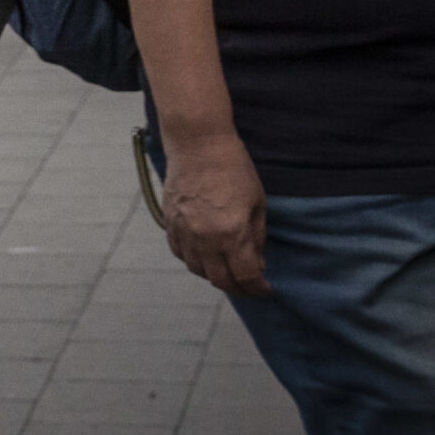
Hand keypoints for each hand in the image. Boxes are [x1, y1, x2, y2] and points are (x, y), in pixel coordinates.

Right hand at [160, 134, 269, 295]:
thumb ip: (256, 238)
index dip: (258, 289)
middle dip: (238, 289)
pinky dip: (193, 260)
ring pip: (197, 269)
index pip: (245, 276)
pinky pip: (179, 252)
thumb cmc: (235, 170)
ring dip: (214, 275)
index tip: (266, 290)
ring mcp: (183, 231)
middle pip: (219, 279)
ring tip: (227, 271)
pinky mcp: (169, 222)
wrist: (198, 144)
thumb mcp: (258, 205)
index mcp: (232, 233)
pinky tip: (204, 256)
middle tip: (249, 288)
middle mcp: (204, 238)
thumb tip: (257, 264)